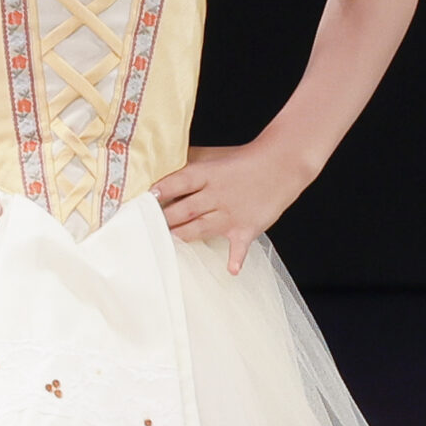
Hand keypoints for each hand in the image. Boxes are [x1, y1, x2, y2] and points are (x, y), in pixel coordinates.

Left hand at [151, 142, 311, 275]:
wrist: (281, 164)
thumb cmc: (243, 160)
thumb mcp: (214, 155)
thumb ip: (188, 161)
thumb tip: (159, 163)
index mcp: (207, 174)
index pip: (178, 182)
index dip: (161, 191)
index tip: (144, 199)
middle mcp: (217, 194)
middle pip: (185, 209)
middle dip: (165, 219)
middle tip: (147, 227)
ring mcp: (231, 213)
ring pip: (201, 228)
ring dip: (184, 235)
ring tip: (168, 241)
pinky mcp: (246, 227)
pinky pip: (239, 246)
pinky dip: (236, 258)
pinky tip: (231, 269)